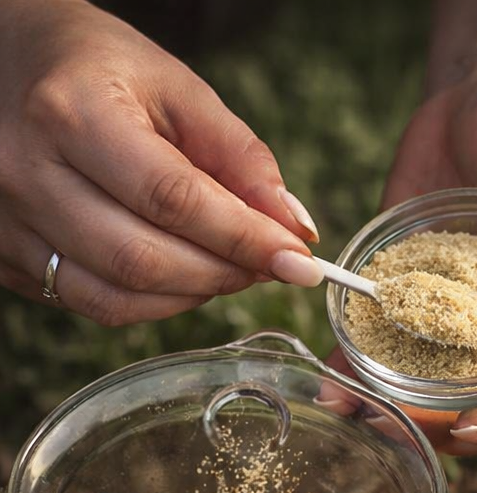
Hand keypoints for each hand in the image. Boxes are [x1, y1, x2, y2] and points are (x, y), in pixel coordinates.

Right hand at [0, 0, 318, 325]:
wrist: (7, 59)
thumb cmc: (97, 68)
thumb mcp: (177, 89)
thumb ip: (241, 158)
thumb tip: (294, 230)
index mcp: (71, 114)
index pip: (174, 200)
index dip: (245, 239)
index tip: (300, 262)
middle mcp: (24, 172)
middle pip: (143, 259)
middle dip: (225, 273)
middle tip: (268, 264)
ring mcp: (6, 220)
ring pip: (116, 296)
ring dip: (193, 294)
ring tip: (227, 264)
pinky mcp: (2, 253)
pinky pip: (91, 302)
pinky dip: (152, 301)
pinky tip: (180, 272)